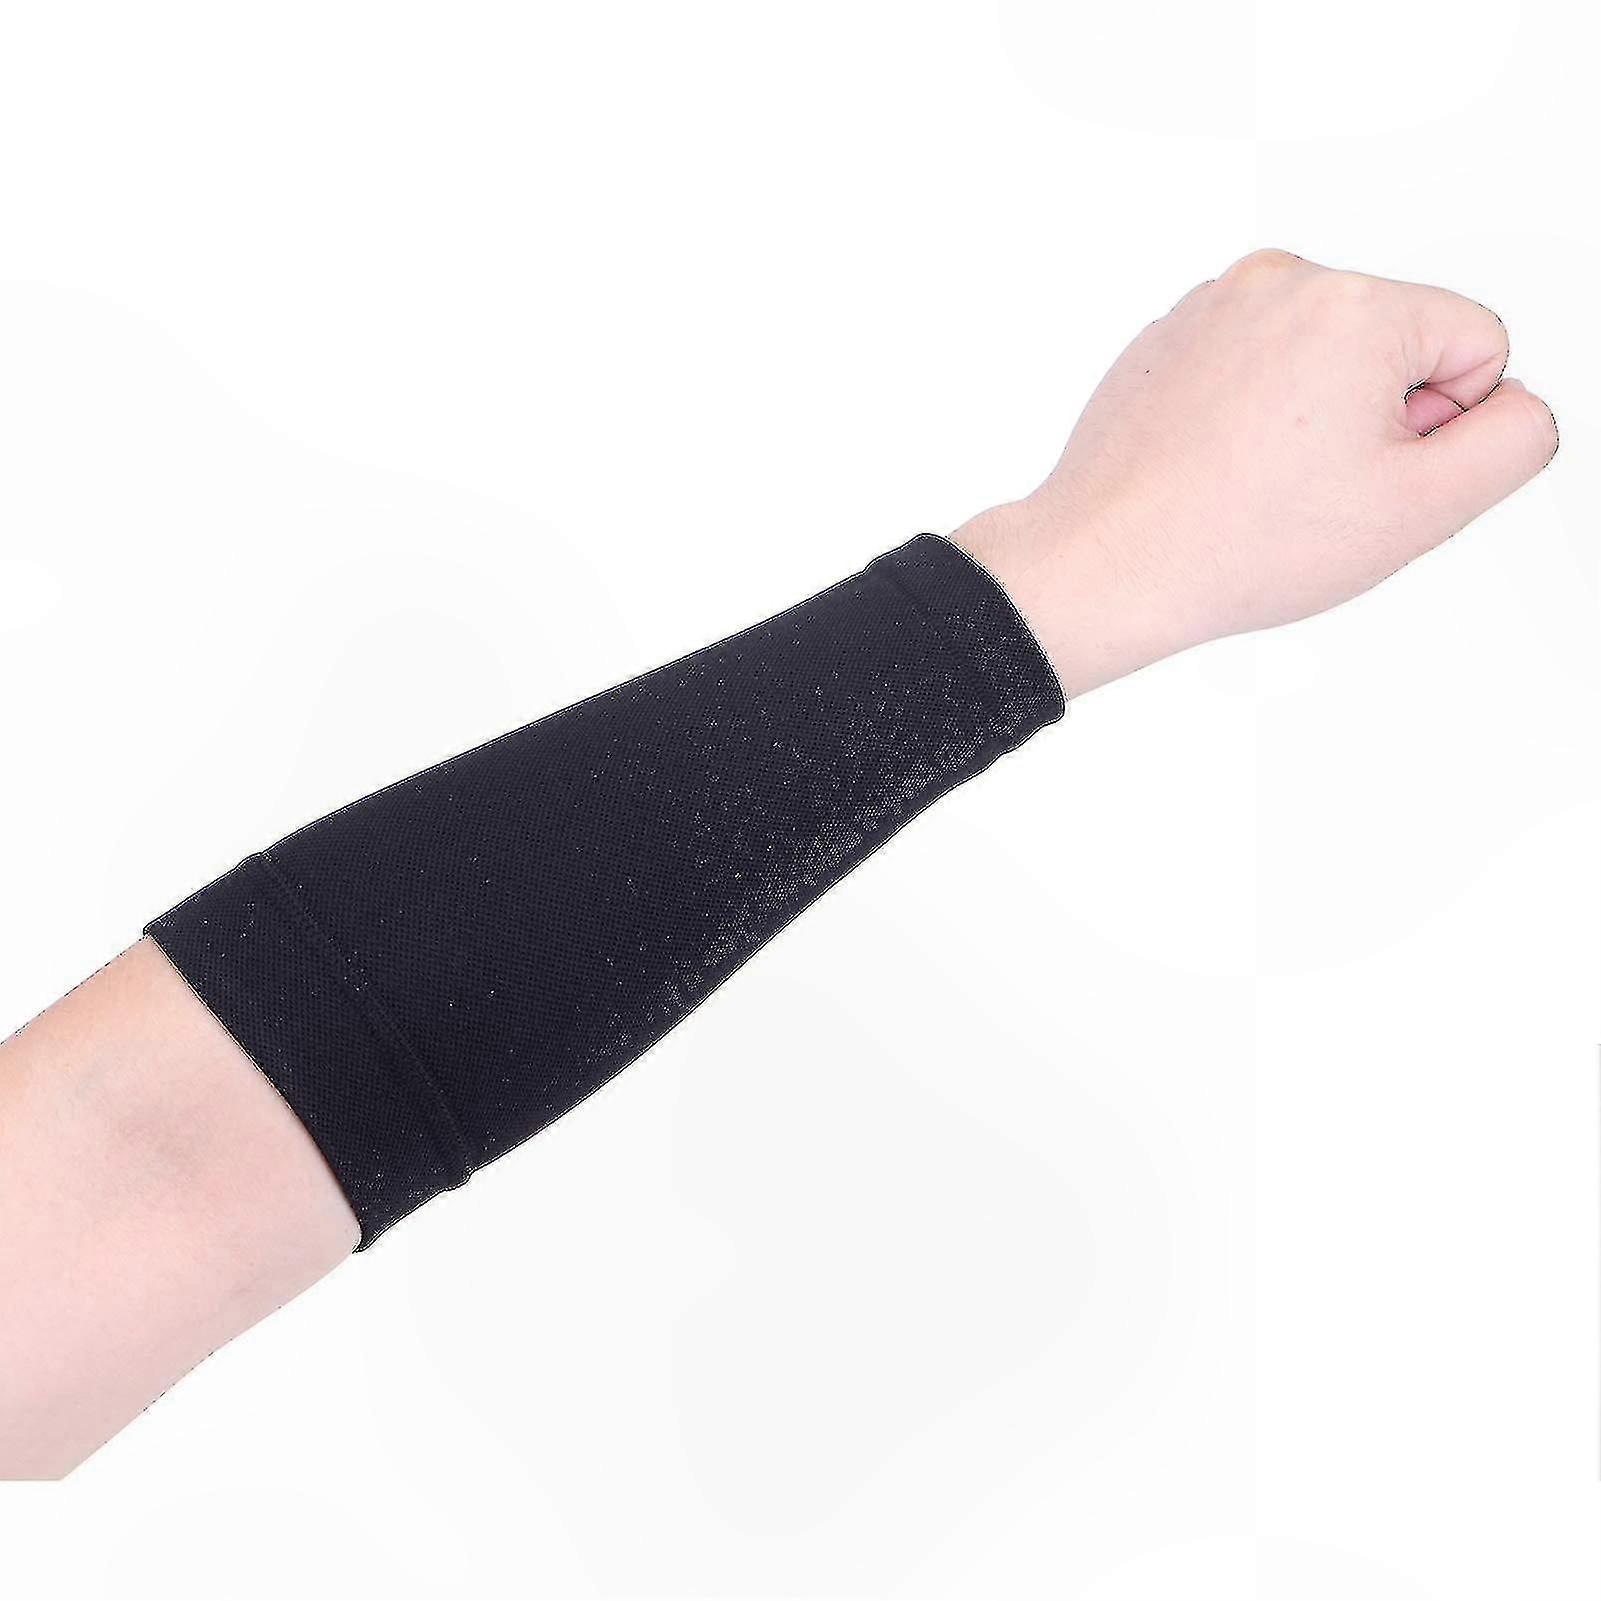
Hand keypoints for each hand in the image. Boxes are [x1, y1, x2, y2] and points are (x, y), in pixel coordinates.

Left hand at [953, 249, 1558, 697]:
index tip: (1370, 477)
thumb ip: (1514, 440)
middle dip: (1374, 420)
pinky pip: (1251, 371)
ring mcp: (1213, 306)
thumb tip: (1514, 404)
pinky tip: (1215, 472)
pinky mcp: (1169, 338)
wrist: (1103, 565)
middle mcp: (1280, 280)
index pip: (1476, 345)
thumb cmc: (1238, 543)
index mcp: (1355, 304)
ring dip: (1311, 420)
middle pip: (1393, 347)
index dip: (1442, 429)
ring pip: (1320, 362)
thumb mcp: (1422, 509)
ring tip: (1256, 485)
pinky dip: (1248, 418)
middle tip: (1309, 492)